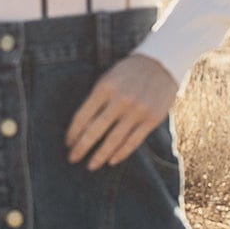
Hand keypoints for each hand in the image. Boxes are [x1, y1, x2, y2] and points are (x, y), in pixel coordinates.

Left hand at [66, 53, 176, 168]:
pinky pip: (133, 141)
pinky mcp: (151, 119)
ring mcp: (137, 111)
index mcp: (105, 87)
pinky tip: (111, 161)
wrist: (161, 63)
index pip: (82, 116)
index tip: (68, 144)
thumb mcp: (108, 78)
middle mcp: (120, 100)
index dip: (73, 133)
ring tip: (91, 165)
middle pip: (94, 131)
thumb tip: (82, 127)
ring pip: (113, 140)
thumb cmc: (129, 72)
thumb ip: (97, 99)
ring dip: (100, 156)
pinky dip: (121, 153)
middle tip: (72, 159)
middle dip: (81, 148)